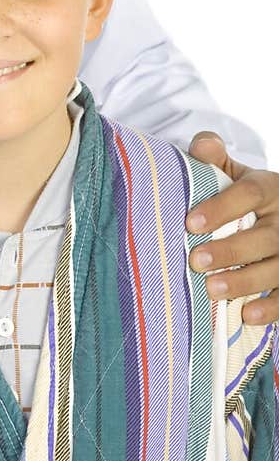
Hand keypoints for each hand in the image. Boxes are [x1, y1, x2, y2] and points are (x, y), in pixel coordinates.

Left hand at [186, 132, 278, 323]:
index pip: (248, 194)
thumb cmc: (247, 196)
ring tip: (212, 290)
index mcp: (269, 189)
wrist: (278, 212)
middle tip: (195, 260)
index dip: (221, 207)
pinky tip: (248, 315)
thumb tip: (201, 145)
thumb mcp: (234, 173)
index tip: (190, 223)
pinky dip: (272, 307)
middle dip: (230, 250)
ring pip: (277, 267)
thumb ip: (214, 157)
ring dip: (246, 281)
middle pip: (264, 236)